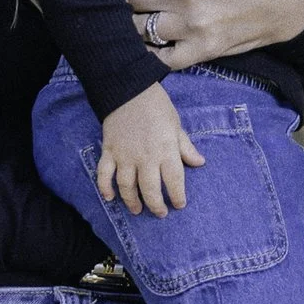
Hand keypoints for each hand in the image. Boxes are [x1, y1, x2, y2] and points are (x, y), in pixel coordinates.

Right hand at [97, 82, 203, 213]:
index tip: (179, 205)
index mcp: (166, 150)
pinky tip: (110, 198)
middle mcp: (145, 156)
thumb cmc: (157, 106)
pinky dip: (105, 187)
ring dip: (132, 201)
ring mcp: (125, 155)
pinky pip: (104, 174)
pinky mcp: (109, 150)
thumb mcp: (176, 125)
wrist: (129, 89)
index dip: (177, 196)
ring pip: (127, 186)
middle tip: (160, 213)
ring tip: (137, 210)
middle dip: (156, 205)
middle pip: (149, 189)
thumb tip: (199, 163)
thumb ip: (185, 147)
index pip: (174, 180)